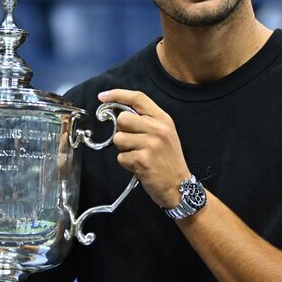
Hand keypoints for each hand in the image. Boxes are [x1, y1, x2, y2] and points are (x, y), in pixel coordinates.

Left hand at [99, 89, 189, 208]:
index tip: (102, 97)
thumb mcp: (165, 134)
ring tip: (137, 156)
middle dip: (121, 131)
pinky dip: (126, 163)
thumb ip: (146, 121)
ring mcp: (150, 144)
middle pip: (122, 118)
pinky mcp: (142, 160)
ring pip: (118, 138)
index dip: (117, 94)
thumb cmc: (168, 160)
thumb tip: (120, 114)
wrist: (179, 186)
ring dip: (123, 149)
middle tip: (132, 142)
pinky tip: (138, 166)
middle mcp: (157, 129)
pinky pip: (121, 157)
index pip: (138, 98)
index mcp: (163, 119)